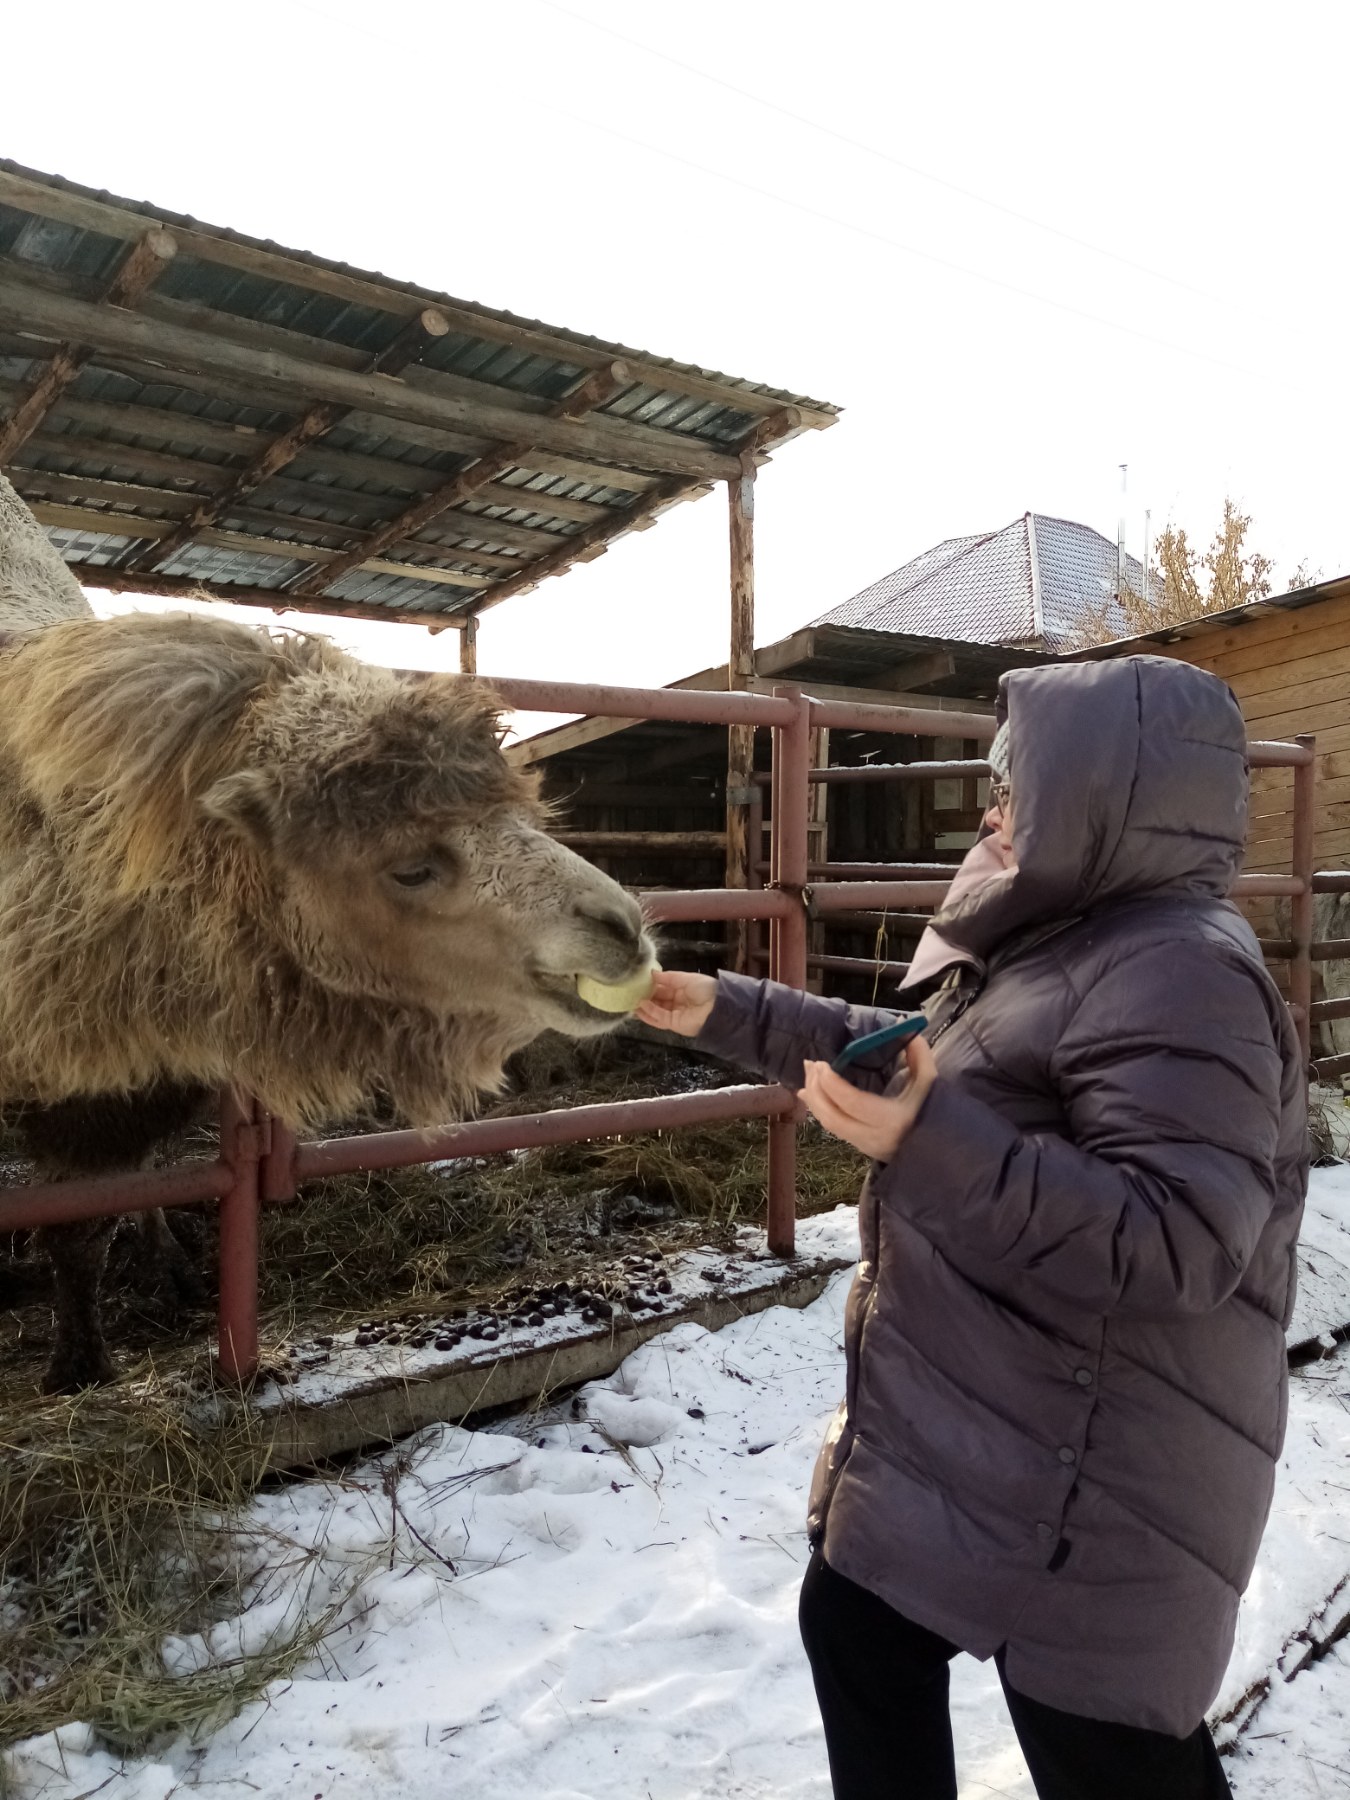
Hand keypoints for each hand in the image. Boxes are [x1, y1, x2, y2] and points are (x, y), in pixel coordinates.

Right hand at [635, 969, 718, 1036]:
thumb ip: (668, 977)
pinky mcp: (674, 1024)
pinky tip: (641, 1006)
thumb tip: (651, 974)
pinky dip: (650, 1013)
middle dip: (645, 996)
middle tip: (631, 991)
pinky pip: (659, 1018)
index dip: (652, 985)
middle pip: (658, 1000)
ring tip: (631, 1001)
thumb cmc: (705, 989)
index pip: (663, 988)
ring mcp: (675, 1014)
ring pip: (656, 1011)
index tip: (639, 982)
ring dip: (644, 1007)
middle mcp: (678, 1002)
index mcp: (682, 990)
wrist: (718, 1007)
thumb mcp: (686, 978)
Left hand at [800, 1036, 937, 1160]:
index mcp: (891, 1120)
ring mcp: (864, 1145)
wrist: (938, 1148)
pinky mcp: (859, 1147)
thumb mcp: (929, 1081)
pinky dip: (820, 1109)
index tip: (822, 1064)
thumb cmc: (932, 1110)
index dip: (833, 1084)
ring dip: (814, 1099)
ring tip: (808, 1074)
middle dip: (817, 1090)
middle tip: (810, 1064)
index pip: (853, 1102)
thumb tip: (901, 1022)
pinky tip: (812, 1093)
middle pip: (833, 1116)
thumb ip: (918, 1052)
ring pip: (829, 1124)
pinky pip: (833, 1128)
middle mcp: (874, 1136)